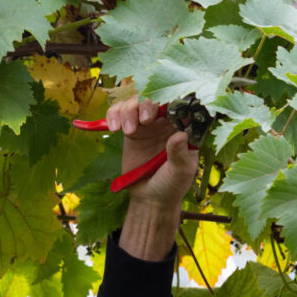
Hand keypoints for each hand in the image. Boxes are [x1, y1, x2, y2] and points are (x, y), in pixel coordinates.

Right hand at [107, 98, 198, 260]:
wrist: (150, 199)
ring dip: (129, 110)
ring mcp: (146, 125)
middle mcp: (165, 122)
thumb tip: (180, 135)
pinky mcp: (129, 130)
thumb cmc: (171, 185)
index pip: (179, 104)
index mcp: (183, 127)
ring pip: (135, 102)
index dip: (171, 99)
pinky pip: (119, 112)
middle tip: (145, 120)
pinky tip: (114, 129)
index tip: (165, 109)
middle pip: (154, 98)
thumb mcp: (181, 172)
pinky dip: (114, 114)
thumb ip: (180, 154)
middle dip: (148, 104)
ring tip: (128, 131)